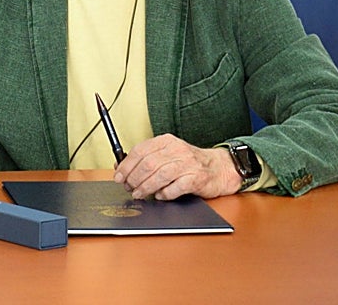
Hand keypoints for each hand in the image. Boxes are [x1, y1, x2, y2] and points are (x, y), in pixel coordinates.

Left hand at [113, 134, 242, 199]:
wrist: (219, 168)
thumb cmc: (189, 162)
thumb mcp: (167, 154)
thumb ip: (147, 158)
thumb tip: (121, 167)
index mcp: (166, 141)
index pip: (140, 151)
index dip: (126, 165)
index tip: (119, 176)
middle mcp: (176, 150)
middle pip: (148, 164)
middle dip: (134, 178)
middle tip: (129, 188)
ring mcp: (187, 164)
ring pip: (159, 175)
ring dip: (145, 187)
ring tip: (139, 194)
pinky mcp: (196, 178)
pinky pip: (175, 188)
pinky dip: (164, 193)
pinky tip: (160, 196)